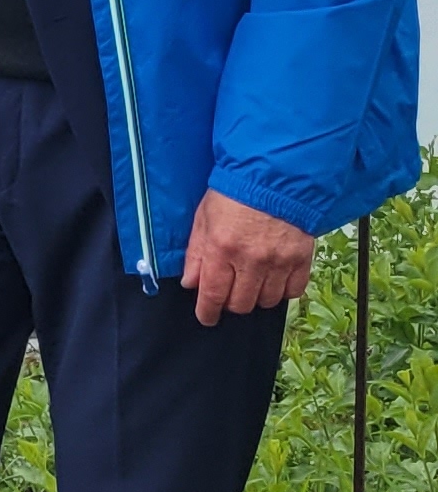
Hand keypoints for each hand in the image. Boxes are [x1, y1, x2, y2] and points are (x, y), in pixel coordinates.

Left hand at [181, 190, 317, 325]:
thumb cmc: (233, 191)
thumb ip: (196, 253)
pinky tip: (274, 279)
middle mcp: (251, 260)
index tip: (206, 317)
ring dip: (256, 297)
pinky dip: (282, 291)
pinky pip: (293, 291)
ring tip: (251, 282)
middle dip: (231, 303)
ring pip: (266, 301)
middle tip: (229, 292)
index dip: (208, 312)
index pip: (213, 295)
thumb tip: (190, 283)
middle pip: (241, 304)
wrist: (275, 174)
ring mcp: (279, 261)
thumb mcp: (203, 217)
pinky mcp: (301, 259)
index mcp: (222, 248)